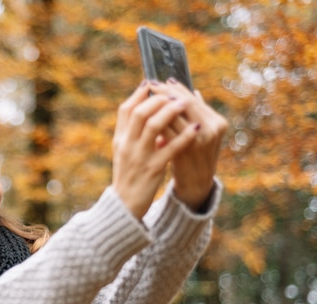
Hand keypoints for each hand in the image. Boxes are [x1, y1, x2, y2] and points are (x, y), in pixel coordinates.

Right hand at [112, 82, 200, 218]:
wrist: (124, 206)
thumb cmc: (129, 177)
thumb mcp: (126, 152)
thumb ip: (133, 134)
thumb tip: (148, 112)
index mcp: (120, 140)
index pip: (126, 109)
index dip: (139, 94)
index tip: (152, 84)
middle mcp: (127, 145)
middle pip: (140, 113)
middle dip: (158, 99)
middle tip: (174, 94)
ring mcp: (139, 157)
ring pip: (154, 127)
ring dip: (171, 112)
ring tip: (184, 105)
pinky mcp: (153, 169)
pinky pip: (170, 149)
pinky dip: (183, 137)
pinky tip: (195, 129)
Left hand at [150, 80, 227, 210]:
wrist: (195, 184)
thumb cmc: (194, 155)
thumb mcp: (199, 133)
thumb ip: (195, 113)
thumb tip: (188, 89)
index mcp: (218, 122)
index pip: (194, 99)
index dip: (176, 89)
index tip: (160, 81)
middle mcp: (213, 129)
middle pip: (186, 103)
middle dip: (166, 93)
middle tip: (150, 83)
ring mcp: (201, 140)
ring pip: (176, 115)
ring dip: (158, 105)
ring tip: (145, 97)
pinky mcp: (186, 150)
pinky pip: (167, 131)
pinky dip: (155, 122)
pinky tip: (144, 116)